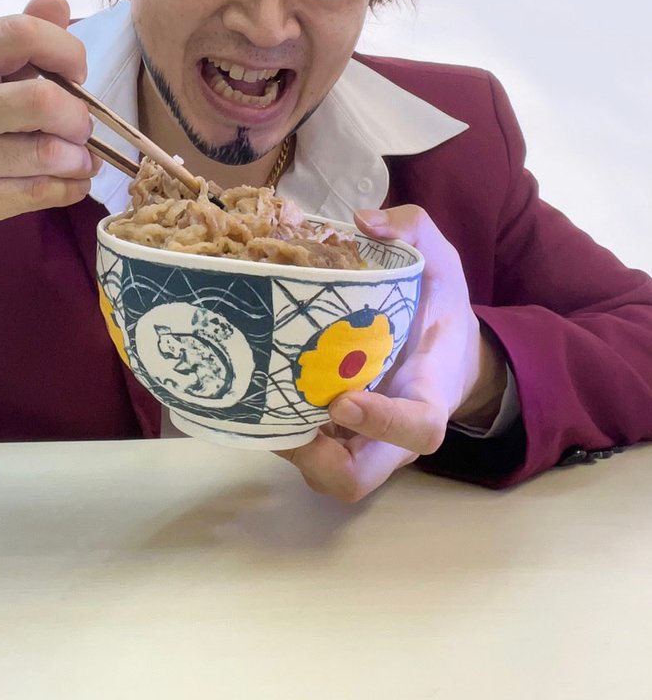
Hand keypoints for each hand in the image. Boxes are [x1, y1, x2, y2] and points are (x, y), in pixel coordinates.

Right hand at [0, 0, 102, 266]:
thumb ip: (13, 42)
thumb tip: (56, 0)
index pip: (17, 33)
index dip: (64, 49)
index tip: (75, 73)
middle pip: (39, 98)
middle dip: (78, 115)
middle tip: (80, 126)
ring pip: (44, 152)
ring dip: (79, 158)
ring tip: (79, 159)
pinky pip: (37, 192)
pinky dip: (70, 187)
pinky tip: (71, 182)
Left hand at [277, 205, 507, 503]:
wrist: (447, 350)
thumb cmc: (441, 308)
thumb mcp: (441, 260)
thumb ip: (413, 230)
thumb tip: (365, 222)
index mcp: (428, 395)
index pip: (417, 430)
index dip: (382, 423)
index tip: (343, 398)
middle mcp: (392, 433)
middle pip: (356, 477)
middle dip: (316, 457)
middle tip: (278, 416)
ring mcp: (361, 439)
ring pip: (323, 471)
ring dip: (287, 445)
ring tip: (253, 397)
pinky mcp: (335, 434)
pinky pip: (307, 448)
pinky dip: (278, 428)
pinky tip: (252, 387)